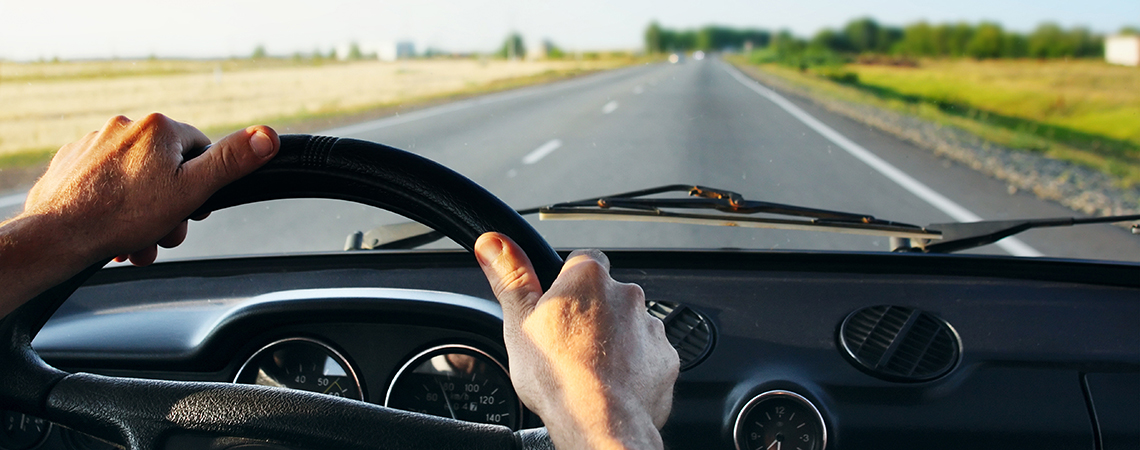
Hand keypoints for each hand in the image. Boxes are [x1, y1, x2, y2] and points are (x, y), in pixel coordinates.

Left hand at [0, 114, 278, 318]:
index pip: (201, 150)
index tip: (191, 209)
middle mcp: (125, 126)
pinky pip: (107, 183)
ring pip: (137, 180)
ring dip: (144, 214)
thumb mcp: (191, 191)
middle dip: (170, 207)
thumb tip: (269, 135)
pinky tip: (112, 229)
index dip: (202, 184)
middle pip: (168, 168)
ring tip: (137, 240)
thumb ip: (231, 162)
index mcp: (159, 128)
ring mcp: (94, 143)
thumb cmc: (122, 215)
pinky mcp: (73, 162)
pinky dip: (114, 206)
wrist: (56, 235)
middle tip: (162, 232)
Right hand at [475, 232, 678, 449]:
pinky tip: (613, 384)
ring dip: (614, 340)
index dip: (568, 283)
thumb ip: (511, 277)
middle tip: (569, 344)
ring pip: (628, 325)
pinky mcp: (665, 358)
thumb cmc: (559, 375)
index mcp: (588, 278)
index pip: (582, 260)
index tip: (557, 305)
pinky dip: (634, 366)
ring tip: (590, 369)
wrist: (601, 421)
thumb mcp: (519, 322)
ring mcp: (650, 327)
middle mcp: (626, 295)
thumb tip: (494, 243)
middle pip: (607, 294)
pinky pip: (648, 355)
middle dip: (592, 314)